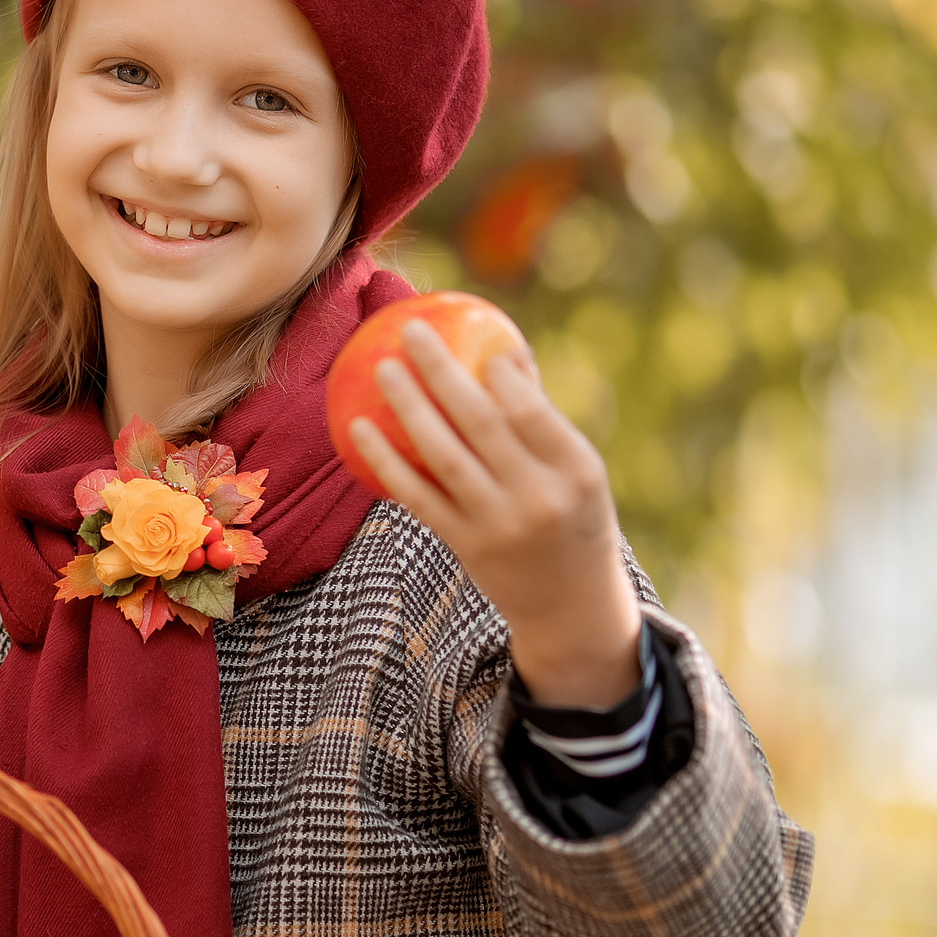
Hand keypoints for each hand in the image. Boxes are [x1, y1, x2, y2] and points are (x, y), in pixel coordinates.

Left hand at [345, 321, 642, 709]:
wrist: (572, 605)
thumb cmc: (573, 517)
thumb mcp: (578, 471)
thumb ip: (542, 418)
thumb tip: (505, 352)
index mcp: (577, 469)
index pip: (531, 410)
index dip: (498, 373)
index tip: (468, 339)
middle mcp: (538, 496)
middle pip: (480, 423)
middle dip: (441, 371)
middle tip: (410, 331)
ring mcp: (499, 524)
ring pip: (442, 457)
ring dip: (407, 408)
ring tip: (382, 369)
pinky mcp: (466, 545)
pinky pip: (417, 496)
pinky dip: (385, 461)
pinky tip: (358, 428)